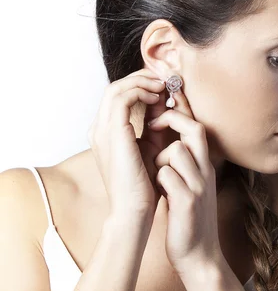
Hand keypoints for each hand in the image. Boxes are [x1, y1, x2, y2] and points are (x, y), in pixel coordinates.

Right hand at [87, 68, 166, 219]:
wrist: (134, 211)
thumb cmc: (144, 186)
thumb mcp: (151, 145)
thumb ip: (154, 122)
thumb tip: (164, 99)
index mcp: (105, 134)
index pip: (118, 97)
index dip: (140, 86)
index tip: (164, 86)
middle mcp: (99, 130)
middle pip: (115, 88)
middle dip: (141, 79)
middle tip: (164, 79)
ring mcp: (102, 131)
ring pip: (116, 89)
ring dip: (141, 82)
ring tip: (162, 85)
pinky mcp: (112, 134)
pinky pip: (122, 98)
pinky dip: (140, 92)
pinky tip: (157, 97)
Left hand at [147, 88, 223, 276]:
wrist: (199, 256)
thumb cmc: (187, 218)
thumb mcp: (188, 185)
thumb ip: (181, 163)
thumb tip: (164, 139)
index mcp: (204, 166)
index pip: (196, 125)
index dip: (180, 107)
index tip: (160, 98)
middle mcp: (205, 172)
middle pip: (195, 129)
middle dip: (171, 119)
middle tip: (153, 126)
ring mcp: (198, 186)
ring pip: (177, 150)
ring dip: (160, 158)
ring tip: (157, 175)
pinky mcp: (188, 203)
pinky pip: (167, 175)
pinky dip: (158, 179)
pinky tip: (159, 192)